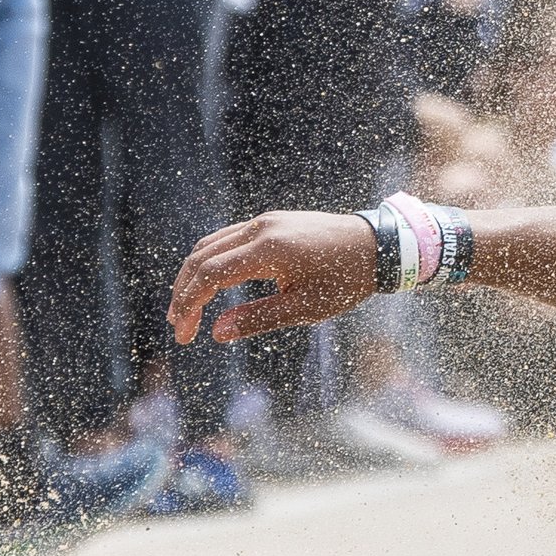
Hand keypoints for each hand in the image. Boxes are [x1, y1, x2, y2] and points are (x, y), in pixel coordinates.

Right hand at [169, 209, 375, 344]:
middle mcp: (260, 228)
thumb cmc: (346, 280)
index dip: (190, 304)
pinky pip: (227, 239)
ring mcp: (263, 221)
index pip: (211, 274)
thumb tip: (217, 332)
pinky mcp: (269, 223)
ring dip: (193, 276)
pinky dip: (211, 262)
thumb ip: (259, 318)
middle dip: (184, 293)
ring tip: (186, 308)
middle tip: (179, 328)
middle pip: (202, 257)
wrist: (376, 245)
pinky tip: (210, 286)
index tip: (183, 334)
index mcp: (269, 249)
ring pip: (210, 245)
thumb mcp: (305, 308)